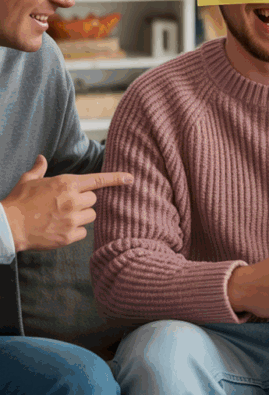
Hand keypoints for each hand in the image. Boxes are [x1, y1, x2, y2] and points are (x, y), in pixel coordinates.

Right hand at [1, 154, 133, 252]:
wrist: (10, 225)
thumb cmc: (19, 201)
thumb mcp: (29, 180)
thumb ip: (39, 169)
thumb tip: (41, 159)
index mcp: (66, 183)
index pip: (98, 180)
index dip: (116, 179)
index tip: (131, 179)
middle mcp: (72, 199)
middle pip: (94, 200)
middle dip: (83, 202)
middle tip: (65, 205)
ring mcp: (72, 218)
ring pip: (91, 216)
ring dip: (81, 216)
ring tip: (62, 217)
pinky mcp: (69, 235)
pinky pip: (83, 233)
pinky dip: (75, 232)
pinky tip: (60, 228)